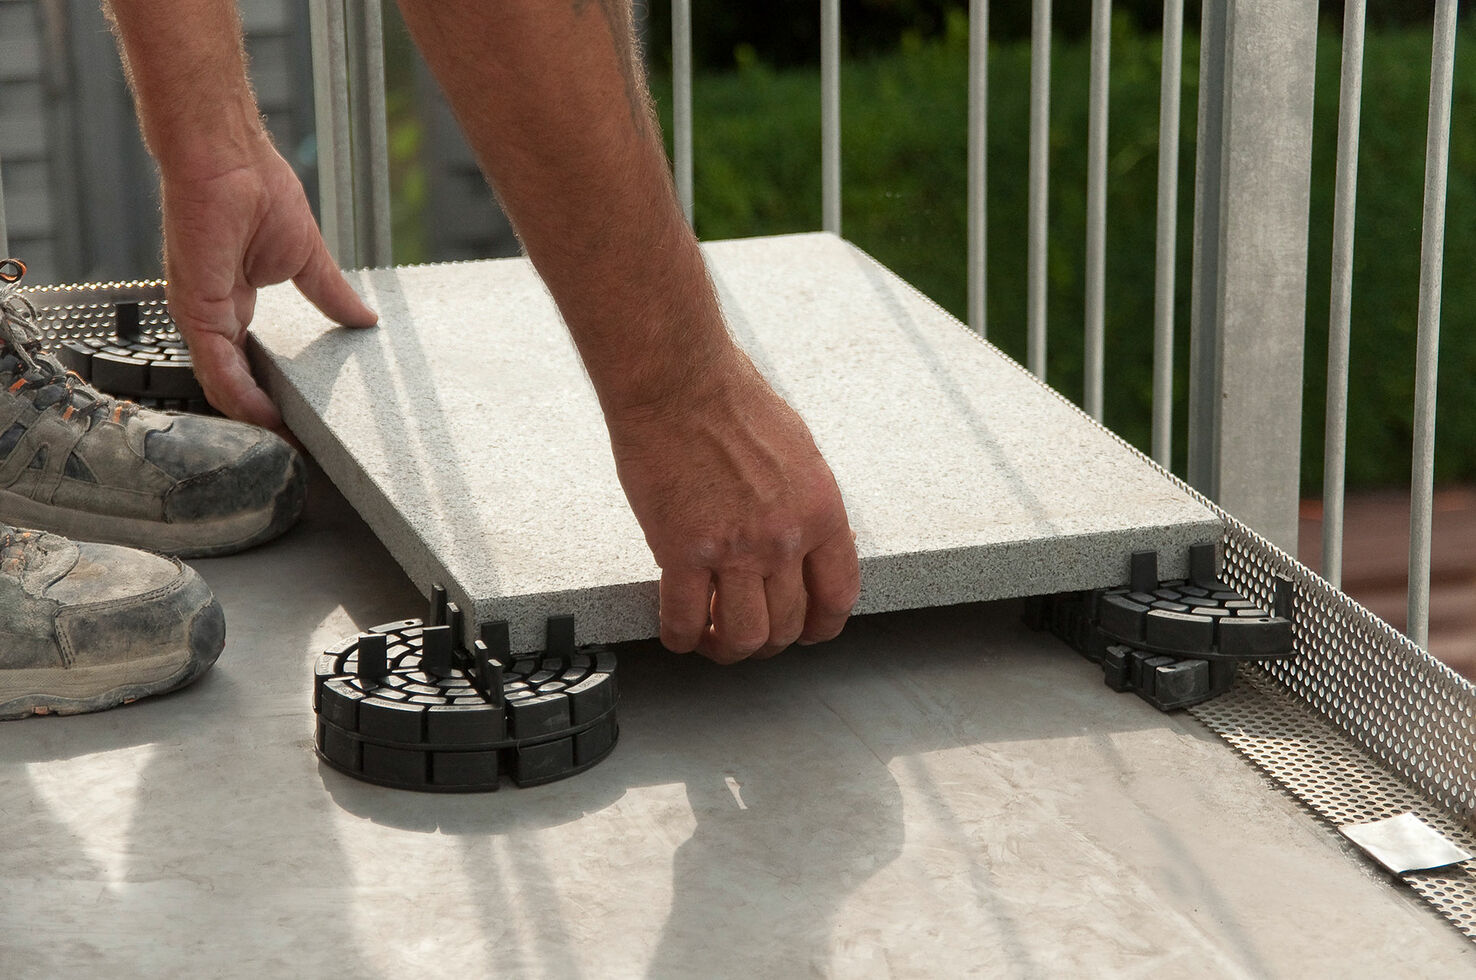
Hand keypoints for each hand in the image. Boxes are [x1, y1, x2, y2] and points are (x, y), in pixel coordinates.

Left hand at [159, 137, 375, 428]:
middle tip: (299, 450)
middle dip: (266, 421)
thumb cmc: (256, 186)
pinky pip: (217, 366)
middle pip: (235, 384)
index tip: (306, 423)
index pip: (250, 366)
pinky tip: (265, 417)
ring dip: (254, 420)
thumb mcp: (307, 257)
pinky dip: (240, 396)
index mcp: (235, 302)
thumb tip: (365, 318)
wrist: (227, 156)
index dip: (274, 397)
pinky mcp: (196, 308)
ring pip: (223, 385)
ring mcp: (202, 314)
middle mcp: (214, 314)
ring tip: (287, 446)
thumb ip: (331, 294)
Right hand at [608, 355, 860, 662]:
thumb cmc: (731, 399)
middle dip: (768, 642)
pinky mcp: (682, 551)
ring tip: (710, 639)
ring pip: (743, 637)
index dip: (820, 627)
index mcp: (822, 511)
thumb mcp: (799, 451)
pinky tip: (676, 632)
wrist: (678, 379)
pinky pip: (684, 619)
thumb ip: (803, 502)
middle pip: (788, 625)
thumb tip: (800, 538)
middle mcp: (786, 538)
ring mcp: (736, 548)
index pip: (837, 596)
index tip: (805, 632)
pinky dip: (680, 637)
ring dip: (726, 649)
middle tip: (745, 634)